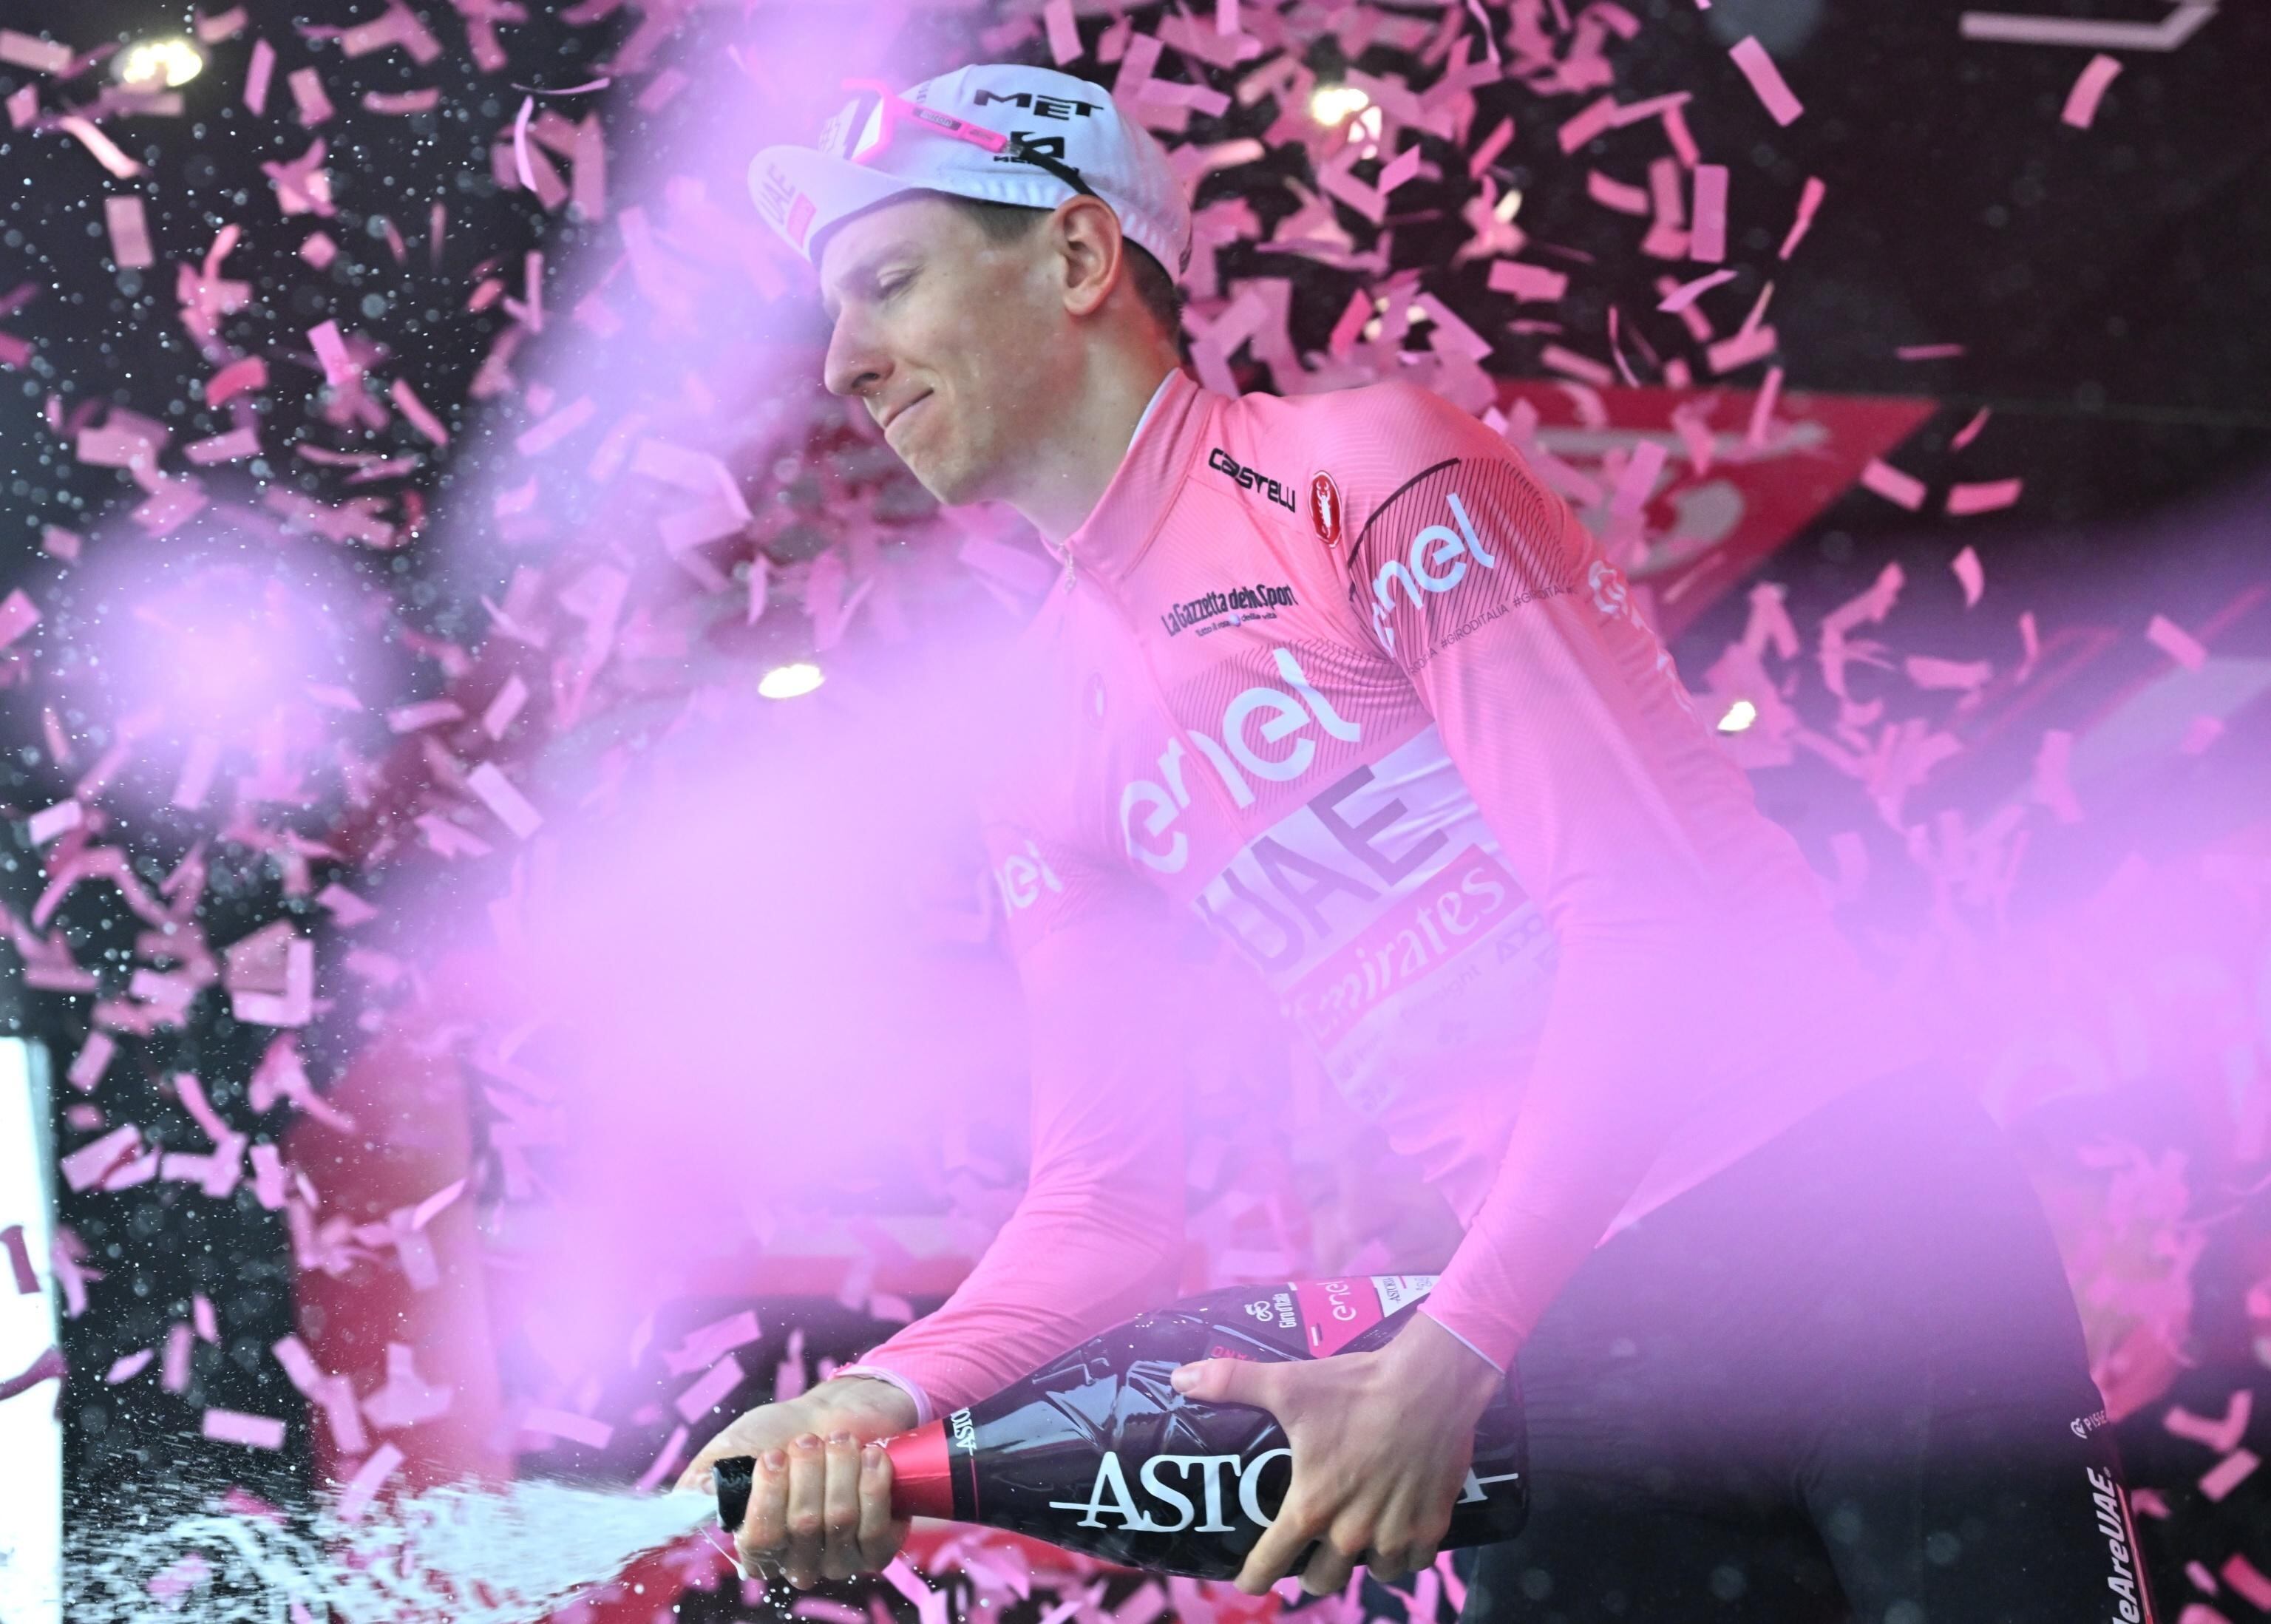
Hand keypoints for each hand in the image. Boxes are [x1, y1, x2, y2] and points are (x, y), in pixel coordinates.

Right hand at [676, 1376, 920, 1588]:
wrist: (837, 1411)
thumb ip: (707, 1473)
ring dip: (841, 1468)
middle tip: (809, 1440)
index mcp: (756, 1545)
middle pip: (802, 1525)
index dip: (769, 1495)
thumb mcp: (735, 1445)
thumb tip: (694, 1495)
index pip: (758, 1541)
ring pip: (839, 1520)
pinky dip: (873, 1487)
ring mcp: (837, 1560)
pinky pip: (875, 1532)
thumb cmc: (782, 1432)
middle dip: (809, 1469)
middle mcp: (795, 1561)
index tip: (772, 1454)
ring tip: (839, 1440)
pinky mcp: (875, 1548)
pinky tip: (872, 1458)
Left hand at [1171, 1313, 1502, 1596]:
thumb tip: (1179, 1378)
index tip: (1250, 1582)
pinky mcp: (1431, 1527)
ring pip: (1372, 1572)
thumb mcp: (1289, 1384)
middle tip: (1311, 1546)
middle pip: (1323, 1579)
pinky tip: (1397, 1533)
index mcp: (1310, 1508)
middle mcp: (1351, 1534)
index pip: (1270, 1564)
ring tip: (1357, 1536)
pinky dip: (1405, 1554)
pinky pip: (1414, 1562)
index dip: (1254, 1577)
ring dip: (1362, 1560)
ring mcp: (1394, 1535)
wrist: (1431, 1384)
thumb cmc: (1356, 1388)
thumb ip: (1231, 1382)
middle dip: (1312, 1570)